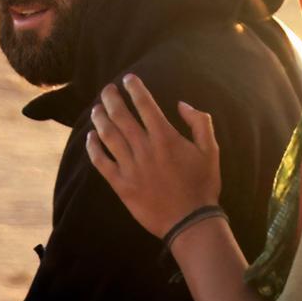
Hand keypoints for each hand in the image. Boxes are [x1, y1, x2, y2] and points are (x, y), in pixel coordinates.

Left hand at [87, 74, 221, 238]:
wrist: (190, 221)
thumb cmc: (203, 185)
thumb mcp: (211, 150)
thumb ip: (199, 123)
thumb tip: (182, 105)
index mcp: (166, 138)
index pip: (145, 105)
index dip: (135, 89)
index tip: (128, 79)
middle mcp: (145, 149)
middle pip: (121, 116)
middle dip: (112, 99)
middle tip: (107, 90)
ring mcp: (131, 167)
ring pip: (108, 136)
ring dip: (100, 118)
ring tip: (96, 109)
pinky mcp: (121, 185)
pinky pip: (101, 162)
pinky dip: (93, 148)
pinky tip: (90, 138)